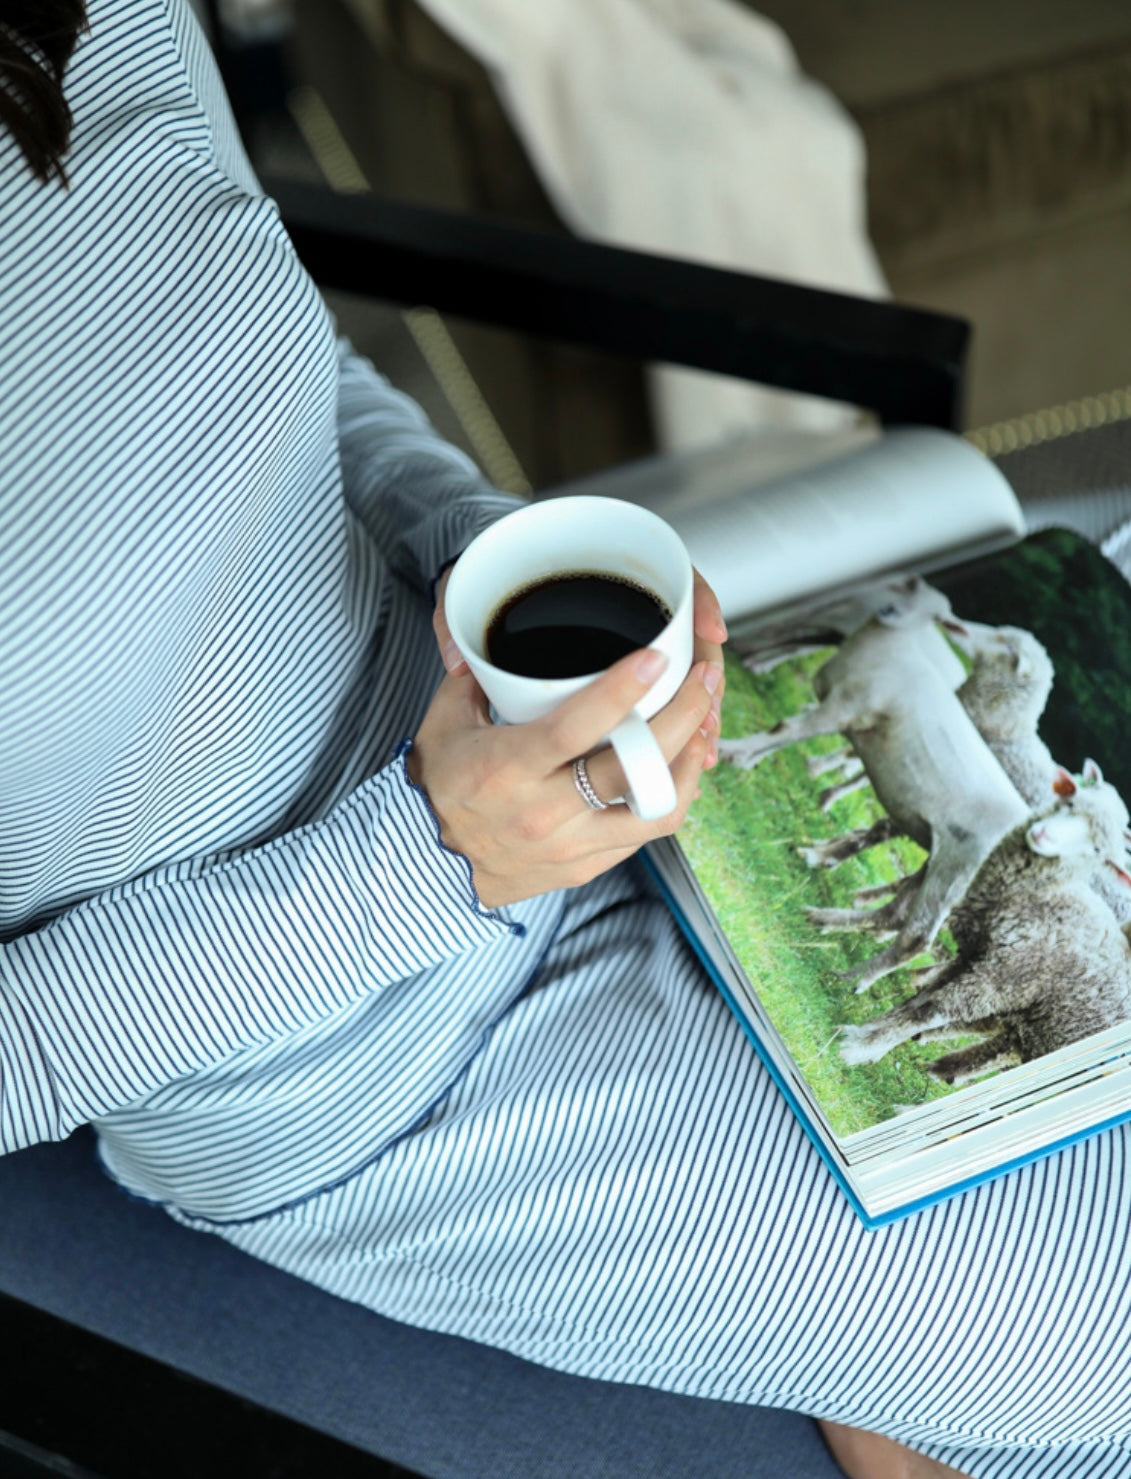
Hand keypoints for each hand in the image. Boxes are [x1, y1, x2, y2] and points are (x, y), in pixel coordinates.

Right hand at [406, 569, 726, 908]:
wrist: (424, 868)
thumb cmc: (435, 789)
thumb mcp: (443, 723)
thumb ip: (480, 674)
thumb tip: (506, 631)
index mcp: (506, 769)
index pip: (573, 728)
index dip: (620, 691)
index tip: (656, 658)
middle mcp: (543, 812)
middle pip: (634, 769)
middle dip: (683, 719)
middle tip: (704, 681)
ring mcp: (569, 845)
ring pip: (656, 810)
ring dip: (688, 764)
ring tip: (702, 726)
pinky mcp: (585, 866)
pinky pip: (644, 834)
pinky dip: (667, 796)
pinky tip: (675, 765)